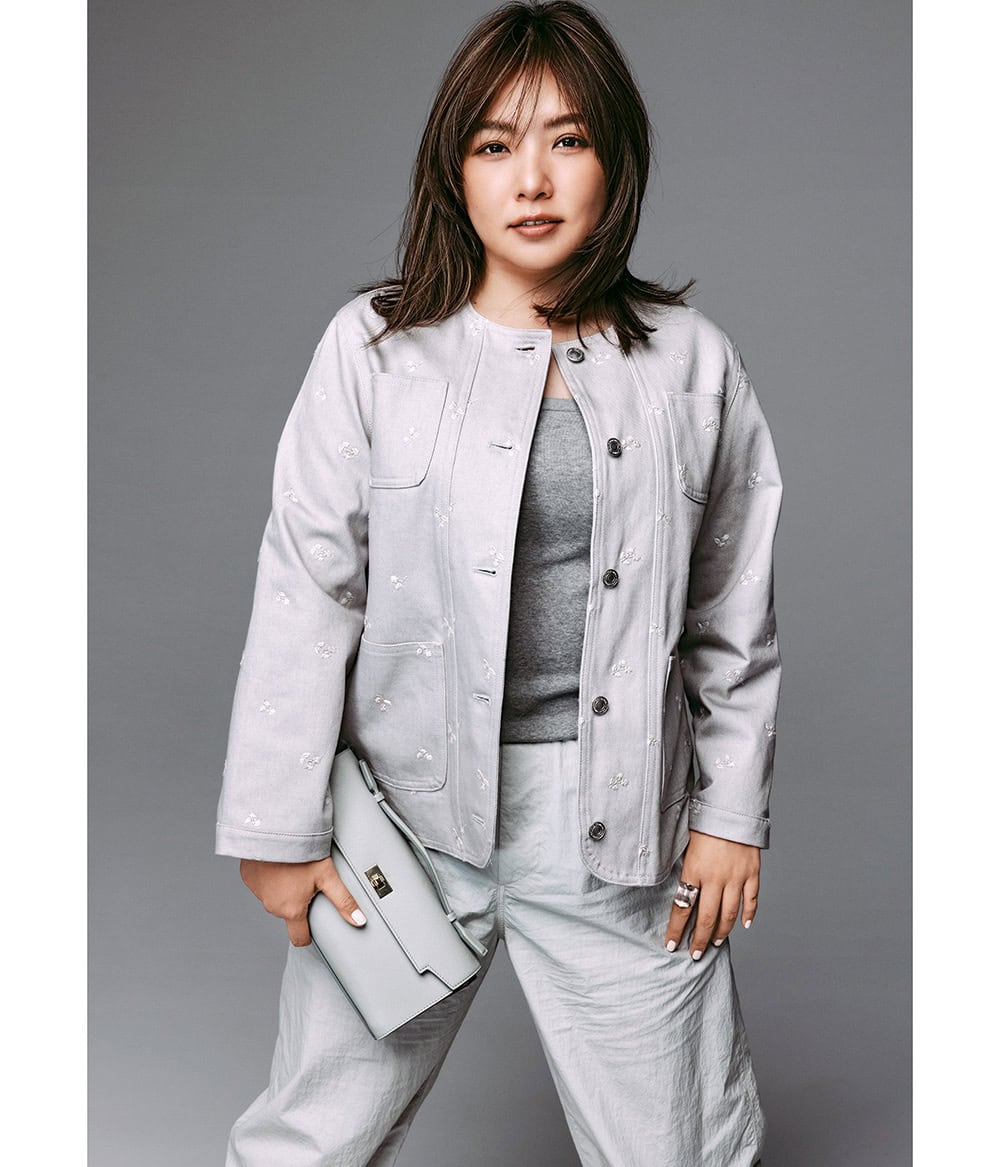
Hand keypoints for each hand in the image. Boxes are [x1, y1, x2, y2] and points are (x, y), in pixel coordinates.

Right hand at [239, 856, 366, 946]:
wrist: (276, 830)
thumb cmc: (302, 853)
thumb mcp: (327, 876)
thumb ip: (343, 901)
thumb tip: (359, 920)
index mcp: (291, 910)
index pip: (298, 937)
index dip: (308, 934)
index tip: (312, 929)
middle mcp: (272, 906)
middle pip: (288, 913)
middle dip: (297, 902)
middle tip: (307, 883)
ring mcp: (258, 893)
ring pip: (274, 898)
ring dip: (283, 889)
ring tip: (293, 869)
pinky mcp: (249, 878)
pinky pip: (261, 884)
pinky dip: (270, 877)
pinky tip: (279, 863)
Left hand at [663, 830, 759, 958]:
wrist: (731, 805)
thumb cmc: (702, 821)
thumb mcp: (684, 843)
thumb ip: (683, 867)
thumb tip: (675, 887)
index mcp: (694, 870)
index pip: (682, 908)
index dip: (676, 929)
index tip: (671, 945)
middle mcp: (715, 878)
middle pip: (706, 918)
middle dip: (698, 940)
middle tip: (694, 954)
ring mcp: (736, 877)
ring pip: (729, 915)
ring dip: (721, 932)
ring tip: (714, 943)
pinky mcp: (752, 873)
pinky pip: (751, 900)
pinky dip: (749, 915)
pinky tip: (743, 925)